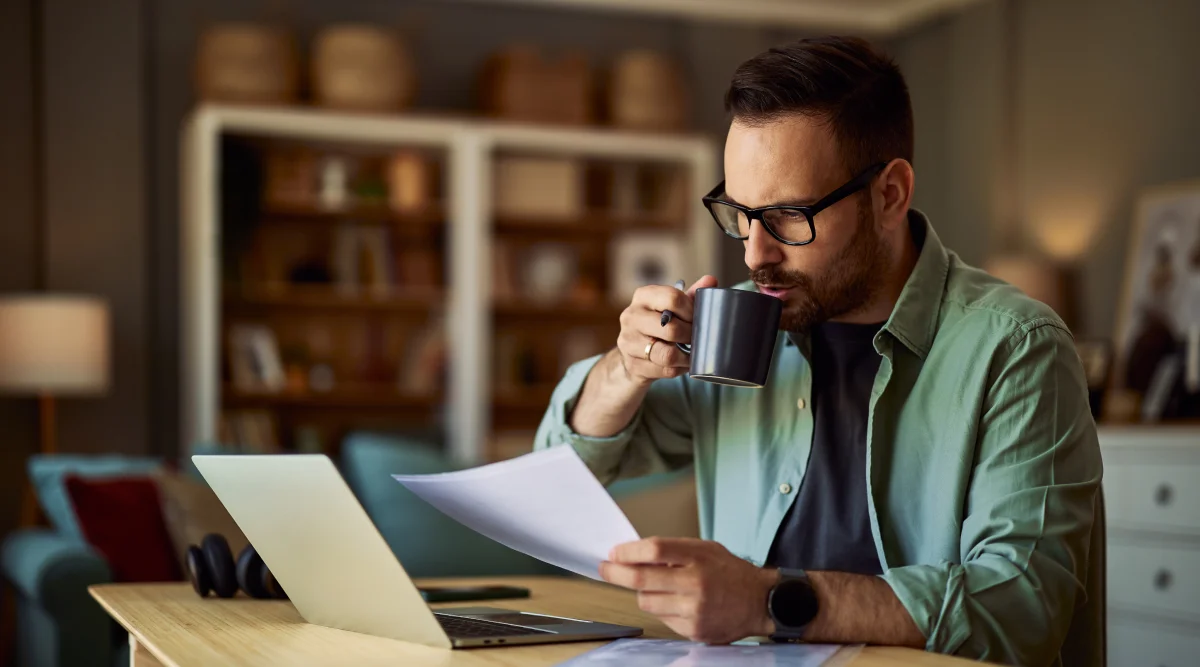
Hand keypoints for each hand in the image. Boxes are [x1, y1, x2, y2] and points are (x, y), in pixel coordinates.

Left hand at [599, 537, 776, 643]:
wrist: (759, 602)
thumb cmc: (729, 572)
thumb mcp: (706, 549)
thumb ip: (674, 550)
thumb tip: (634, 553)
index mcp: (699, 557)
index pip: (654, 550)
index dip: (628, 551)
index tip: (614, 552)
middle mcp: (696, 583)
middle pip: (642, 578)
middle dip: (616, 573)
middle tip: (605, 568)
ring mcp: (694, 609)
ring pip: (646, 601)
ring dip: (642, 592)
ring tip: (657, 587)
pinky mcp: (693, 629)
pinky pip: (661, 618)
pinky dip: (661, 609)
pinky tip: (676, 602)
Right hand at [616, 276, 717, 386]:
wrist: (633, 353)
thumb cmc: (658, 324)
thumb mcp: (671, 307)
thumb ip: (690, 296)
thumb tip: (711, 280)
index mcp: (643, 296)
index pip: (672, 298)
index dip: (691, 310)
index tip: (698, 318)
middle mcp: (631, 317)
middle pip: (670, 328)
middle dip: (690, 336)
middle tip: (697, 338)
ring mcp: (628, 342)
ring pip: (667, 354)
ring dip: (686, 356)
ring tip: (692, 353)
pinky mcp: (632, 365)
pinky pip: (665, 370)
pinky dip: (679, 368)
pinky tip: (682, 363)